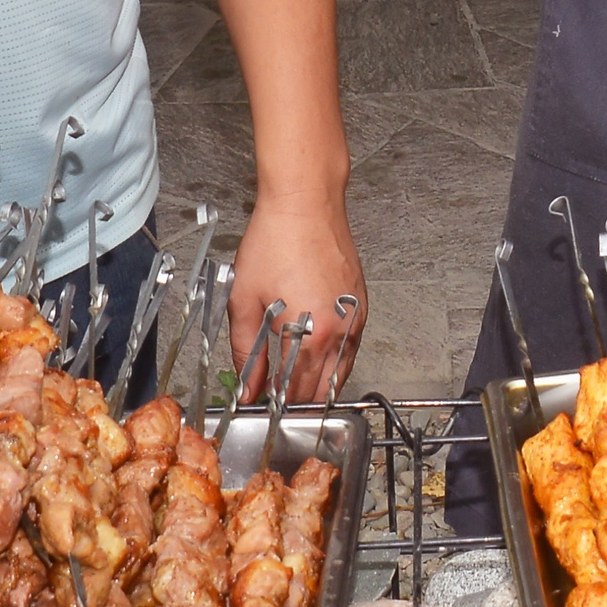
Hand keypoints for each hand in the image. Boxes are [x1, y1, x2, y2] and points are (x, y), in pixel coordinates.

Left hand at [228, 189, 366, 403]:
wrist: (305, 201)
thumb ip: (246, 351)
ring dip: (320, 382)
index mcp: (310, 334)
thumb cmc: (276, 239)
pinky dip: (337, 358)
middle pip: (321, 386)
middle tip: (277, 398)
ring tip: (297, 382)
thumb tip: (248, 386)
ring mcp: (355, 315)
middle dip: (298, 397)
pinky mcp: (361, 301)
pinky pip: (353, 345)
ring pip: (342, 370)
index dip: (277, 403)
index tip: (263, 404)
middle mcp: (340, 329)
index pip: (296, 390)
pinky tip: (319, 354)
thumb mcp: (246, 300)